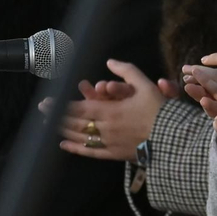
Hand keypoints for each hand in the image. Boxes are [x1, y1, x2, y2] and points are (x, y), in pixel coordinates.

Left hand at [51, 59, 172, 160]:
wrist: (174, 139)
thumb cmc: (161, 111)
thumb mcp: (146, 85)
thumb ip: (127, 71)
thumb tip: (110, 61)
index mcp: (110, 111)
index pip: (77, 108)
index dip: (60, 105)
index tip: (46, 102)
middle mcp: (105, 128)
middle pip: (74, 123)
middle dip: (56, 116)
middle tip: (42, 111)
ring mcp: (109, 143)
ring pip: (80, 137)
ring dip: (63, 130)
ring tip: (49, 125)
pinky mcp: (115, 154)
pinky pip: (90, 152)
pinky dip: (75, 148)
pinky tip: (65, 143)